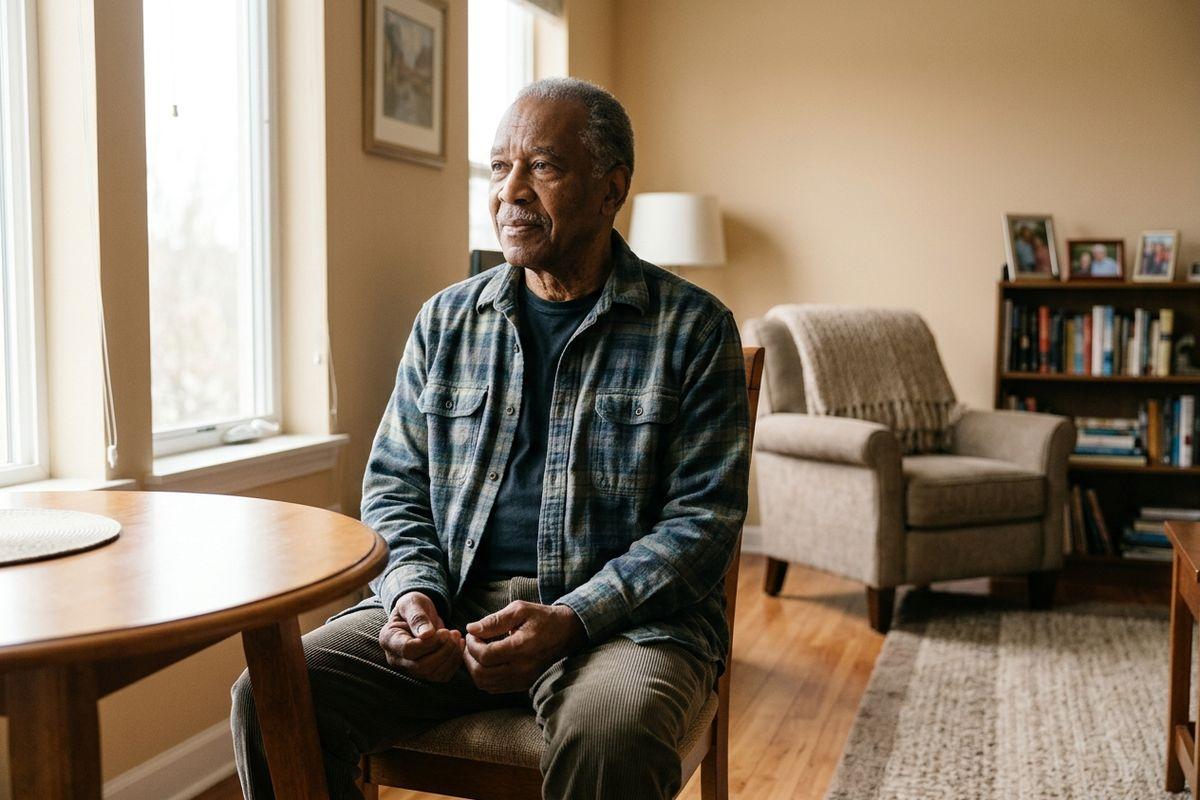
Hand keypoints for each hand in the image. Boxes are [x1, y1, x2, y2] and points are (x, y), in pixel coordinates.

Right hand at [379, 591, 463, 681]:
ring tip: (457, 637)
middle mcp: (396, 658)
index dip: (430, 643)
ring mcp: (410, 668)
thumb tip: (426, 634)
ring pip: (432, 674)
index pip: (408, 650)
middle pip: (420, 666)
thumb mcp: (413, 603)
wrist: (419, 614)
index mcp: (389, 640)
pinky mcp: (424, 672)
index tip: (445, 631)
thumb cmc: (413, 606)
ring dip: (451, 656)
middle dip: (443, 651)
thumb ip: (417, 617)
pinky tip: (458, 646)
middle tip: (454, 633)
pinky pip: (441, 676)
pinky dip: (454, 662)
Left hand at [463, 600, 586, 693]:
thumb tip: (471, 629)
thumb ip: (494, 620)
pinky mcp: (524, 684)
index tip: (472, 633)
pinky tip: (486, 662)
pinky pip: (495, 688)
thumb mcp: (519, 609)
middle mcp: (522, 668)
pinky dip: (484, 677)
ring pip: (485, 684)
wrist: (566, 633)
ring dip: (474, 669)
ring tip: (476, 652)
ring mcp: (523, 679)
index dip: (471, 645)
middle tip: (470, 644)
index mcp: (521, 647)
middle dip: (469, 658)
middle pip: (481, 674)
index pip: (484, 655)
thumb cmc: (542, 617)